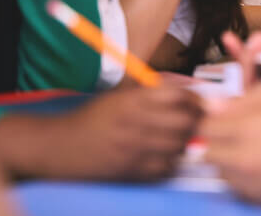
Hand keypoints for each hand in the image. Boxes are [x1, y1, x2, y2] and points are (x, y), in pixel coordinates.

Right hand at [0, 85, 201, 180]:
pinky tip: (167, 155)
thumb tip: (188, 90)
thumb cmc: (93, 118)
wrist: (61, 147)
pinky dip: (172, 162)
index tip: (199, 101)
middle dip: (197, 120)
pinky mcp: (133, 171)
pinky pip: (167, 168)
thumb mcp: (120, 96)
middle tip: (198, 120)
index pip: (179, 95)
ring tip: (182, 137)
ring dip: (186, 141)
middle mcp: (136, 123)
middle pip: (186, 121)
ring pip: (180, 146)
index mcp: (133, 100)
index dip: (195, 97)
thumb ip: (153, 92)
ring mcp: (136, 149)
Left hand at [203, 87, 260, 206]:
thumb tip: (216, 104)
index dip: (212, 117)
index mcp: (249, 129)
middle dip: (215, 139)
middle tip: (233, 130)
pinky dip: (241, 176)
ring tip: (251, 146)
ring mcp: (252, 184)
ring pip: (220, 171)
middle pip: (206, 150)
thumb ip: (248, 99)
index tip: (220, 114)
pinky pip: (237, 187)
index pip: (205, 125)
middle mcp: (244, 160)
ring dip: (226, 158)